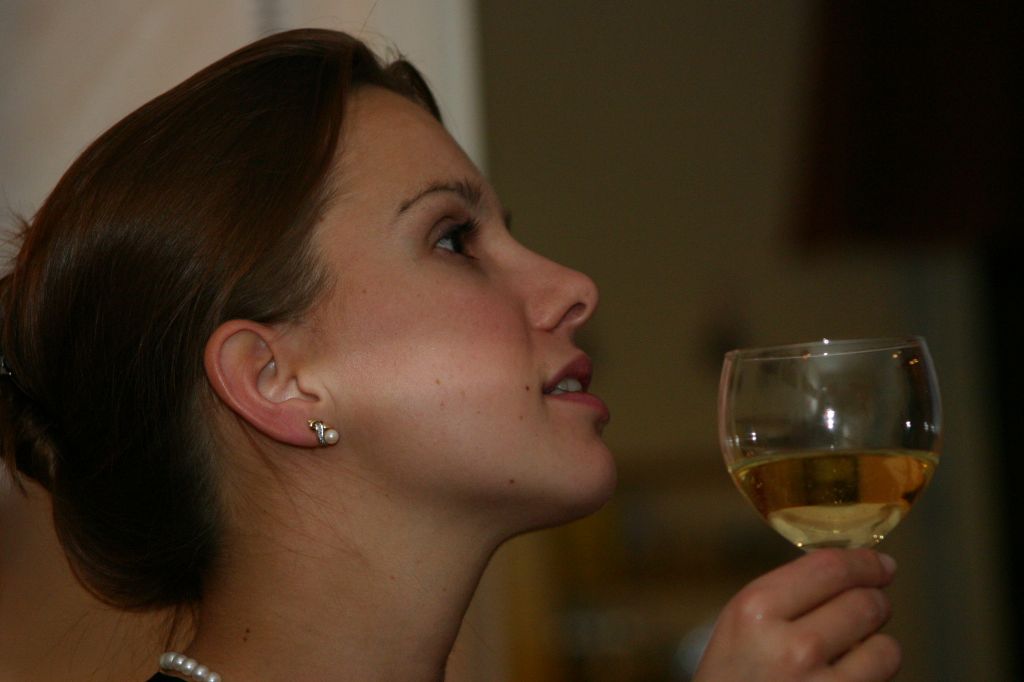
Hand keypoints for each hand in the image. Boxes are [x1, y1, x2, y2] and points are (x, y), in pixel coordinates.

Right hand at [693, 549, 899, 681]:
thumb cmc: (731, 677)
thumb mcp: (741, 623)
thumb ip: (786, 595)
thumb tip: (851, 573)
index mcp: (757, 609)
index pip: (831, 569)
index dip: (865, 562)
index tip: (881, 564)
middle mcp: (793, 647)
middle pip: (865, 603)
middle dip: (875, 602)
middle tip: (871, 606)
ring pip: (886, 649)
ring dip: (878, 646)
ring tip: (858, 651)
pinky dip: (872, 678)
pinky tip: (848, 677)